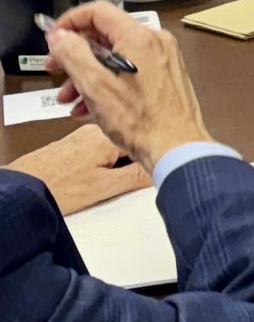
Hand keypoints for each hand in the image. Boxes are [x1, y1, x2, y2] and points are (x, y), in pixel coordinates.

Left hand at [5, 125, 148, 215]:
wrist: (20, 189)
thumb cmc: (56, 188)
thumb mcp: (105, 187)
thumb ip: (137, 176)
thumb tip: (165, 168)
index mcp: (107, 136)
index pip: (146, 139)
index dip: (155, 154)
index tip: (162, 167)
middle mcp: (93, 131)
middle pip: (130, 141)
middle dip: (138, 157)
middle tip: (140, 179)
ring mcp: (80, 138)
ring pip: (114, 146)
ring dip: (120, 162)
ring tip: (116, 181)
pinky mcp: (70, 147)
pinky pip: (99, 151)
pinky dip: (104, 163)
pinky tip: (98, 178)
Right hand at [44, 2, 212, 171]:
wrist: (177, 148)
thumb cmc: (140, 120)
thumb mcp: (95, 85)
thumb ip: (73, 54)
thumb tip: (59, 36)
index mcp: (140, 37)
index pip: (98, 11)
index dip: (69, 22)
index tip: (53, 39)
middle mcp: (156, 43)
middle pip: (106, 36)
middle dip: (75, 55)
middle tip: (54, 70)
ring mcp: (164, 60)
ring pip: (116, 57)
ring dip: (87, 75)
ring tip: (69, 98)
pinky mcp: (166, 78)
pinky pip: (130, 72)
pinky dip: (108, 84)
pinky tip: (89, 107)